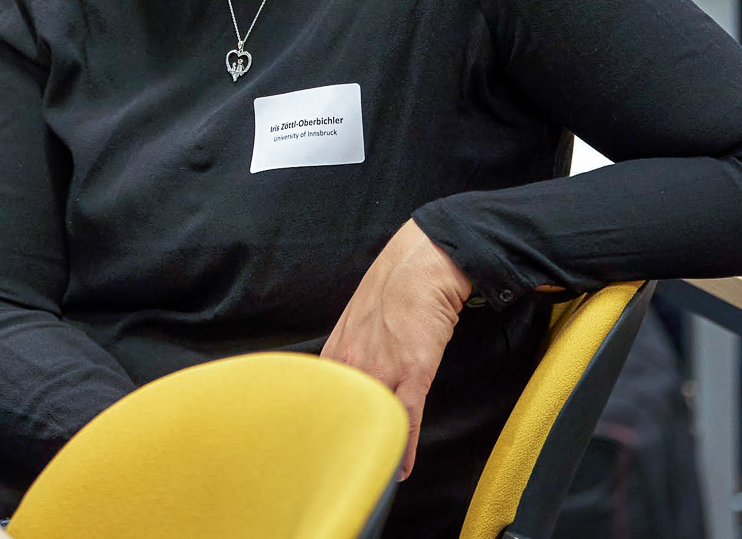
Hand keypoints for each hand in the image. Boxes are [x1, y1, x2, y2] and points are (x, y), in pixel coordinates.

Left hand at [320, 220, 473, 479]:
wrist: (422, 265)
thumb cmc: (392, 289)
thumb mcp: (355, 321)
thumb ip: (348, 352)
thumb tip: (346, 376)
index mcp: (335, 353)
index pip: (320, 402)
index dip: (322, 429)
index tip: (319, 453)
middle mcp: (353, 364)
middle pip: (341, 417)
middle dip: (341, 448)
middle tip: (338, 476)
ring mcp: (383, 369)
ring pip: (373, 420)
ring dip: (374, 449)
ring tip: (371, 476)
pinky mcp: (414, 372)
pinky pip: (407, 418)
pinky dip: (404, 445)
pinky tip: (402, 467)